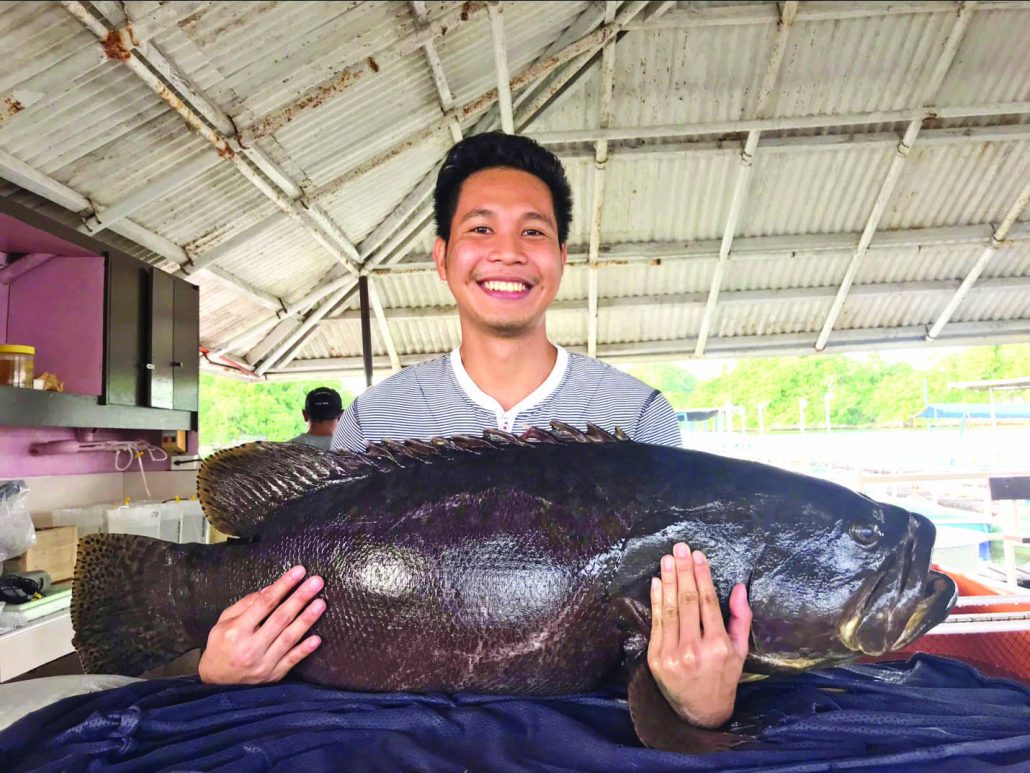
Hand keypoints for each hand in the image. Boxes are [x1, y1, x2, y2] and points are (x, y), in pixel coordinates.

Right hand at [198, 565, 325, 684]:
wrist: (216, 683)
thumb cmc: (220, 646)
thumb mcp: (224, 621)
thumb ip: (246, 604)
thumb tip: (271, 589)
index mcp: (237, 630)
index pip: (265, 604)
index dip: (283, 586)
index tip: (299, 572)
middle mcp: (251, 647)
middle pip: (280, 618)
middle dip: (300, 598)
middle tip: (317, 582)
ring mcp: (263, 663)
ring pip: (289, 638)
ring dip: (307, 620)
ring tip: (321, 603)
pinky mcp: (273, 675)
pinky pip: (291, 660)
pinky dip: (305, 650)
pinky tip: (317, 639)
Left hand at [647, 542, 750, 728]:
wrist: (700, 711)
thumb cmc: (724, 677)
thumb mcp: (740, 651)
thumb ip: (741, 618)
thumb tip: (739, 587)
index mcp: (718, 647)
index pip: (708, 603)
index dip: (702, 576)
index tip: (697, 555)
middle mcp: (695, 650)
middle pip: (688, 601)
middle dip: (683, 571)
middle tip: (679, 548)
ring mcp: (673, 654)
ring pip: (670, 609)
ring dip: (668, 580)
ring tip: (667, 559)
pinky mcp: (656, 659)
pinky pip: (657, 623)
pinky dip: (656, 600)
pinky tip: (657, 582)